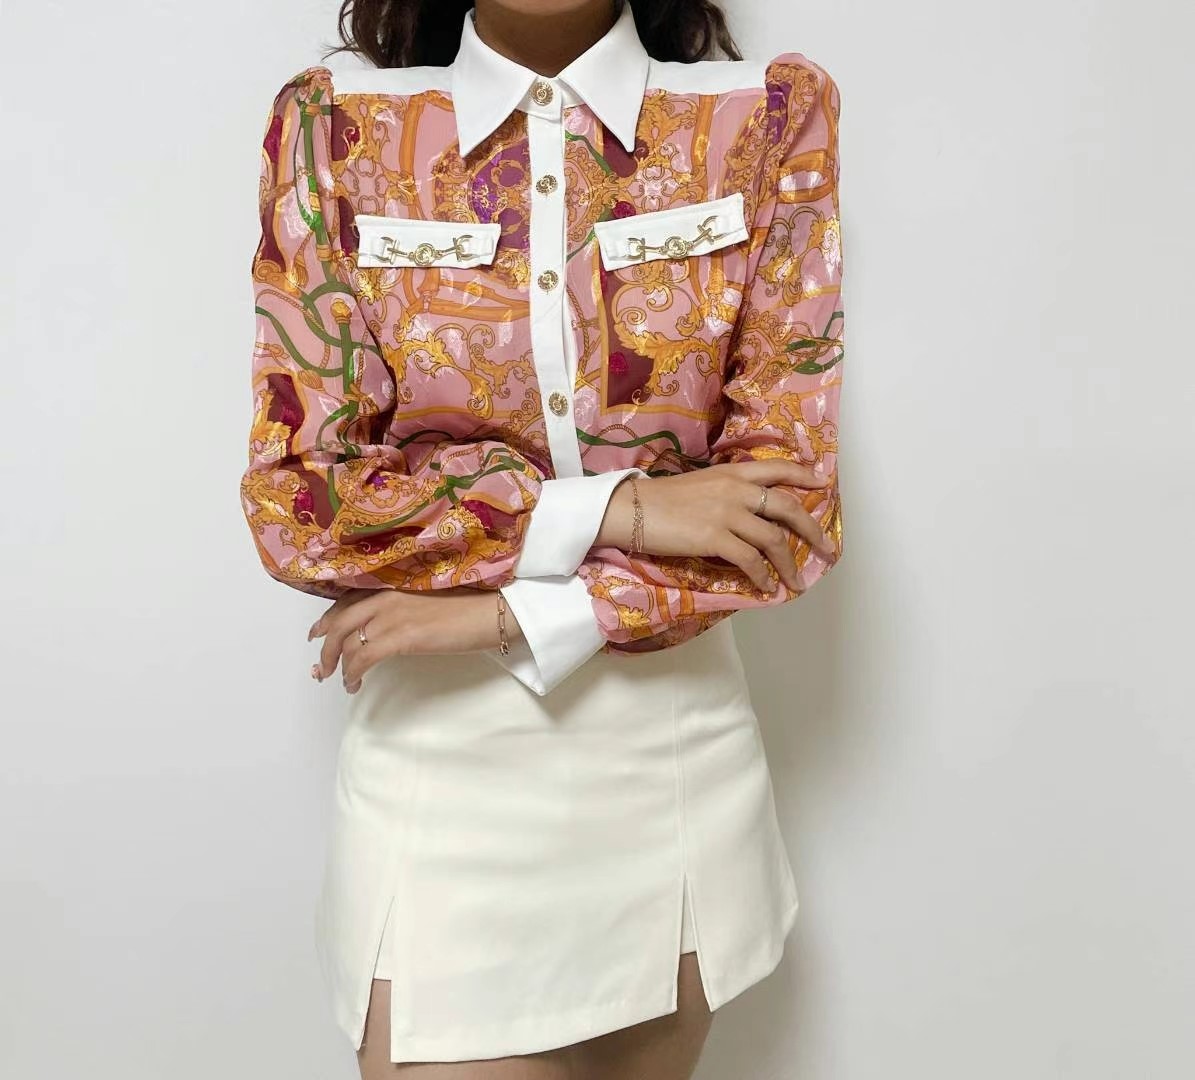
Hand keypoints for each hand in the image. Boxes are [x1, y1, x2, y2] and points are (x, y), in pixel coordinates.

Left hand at [307, 587, 522, 692]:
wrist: (492, 613)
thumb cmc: (468, 607)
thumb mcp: (427, 600)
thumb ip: (402, 607)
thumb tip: (385, 628)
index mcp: (392, 586)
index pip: (347, 601)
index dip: (328, 620)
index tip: (317, 634)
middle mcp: (386, 597)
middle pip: (339, 622)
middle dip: (325, 647)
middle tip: (321, 667)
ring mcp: (393, 616)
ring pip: (348, 643)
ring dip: (338, 666)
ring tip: (341, 681)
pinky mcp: (402, 637)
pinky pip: (364, 658)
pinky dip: (353, 673)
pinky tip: (354, 684)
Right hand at [595, 460, 836, 592]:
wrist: (631, 510)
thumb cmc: (660, 499)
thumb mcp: (701, 484)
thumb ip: (727, 491)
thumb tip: (746, 511)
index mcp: (732, 473)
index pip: (778, 468)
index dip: (804, 476)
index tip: (823, 483)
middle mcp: (735, 489)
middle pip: (787, 506)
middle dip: (811, 529)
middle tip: (826, 548)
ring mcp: (726, 513)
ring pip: (773, 539)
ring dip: (789, 564)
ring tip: (796, 582)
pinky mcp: (714, 537)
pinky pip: (750, 560)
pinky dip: (762, 576)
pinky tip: (765, 587)